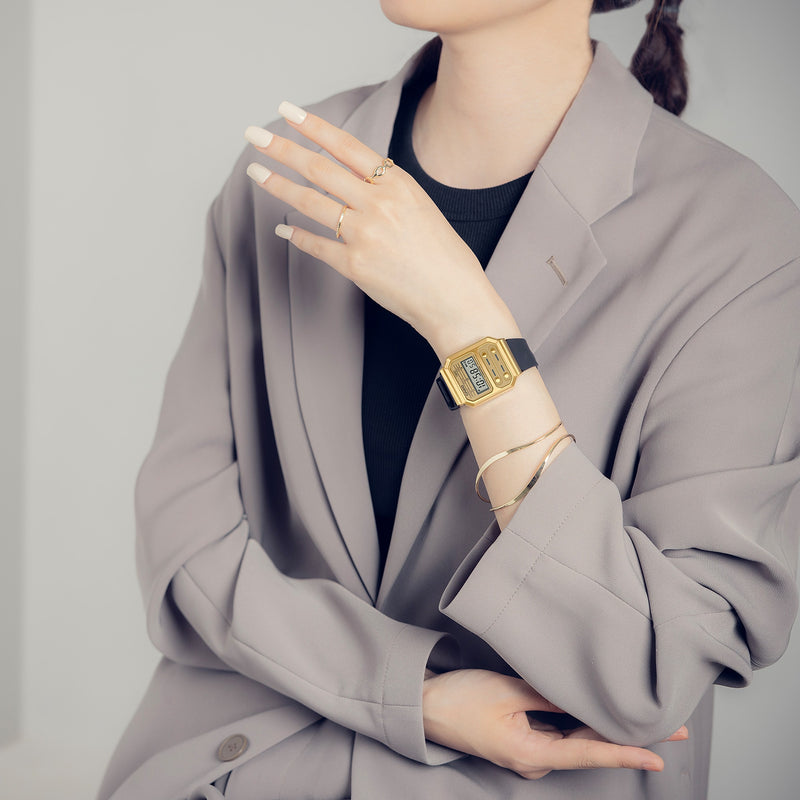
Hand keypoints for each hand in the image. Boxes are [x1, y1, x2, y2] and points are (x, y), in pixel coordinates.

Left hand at [244, 105, 518, 356]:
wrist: (456, 299)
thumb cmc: (445, 257)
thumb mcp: (421, 208)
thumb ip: (387, 191)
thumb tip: (351, 180)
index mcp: (398, 184)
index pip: (346, 145)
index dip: (312, 126)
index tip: (286, 110)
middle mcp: (378, 204)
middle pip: (319, 168)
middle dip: (281, 148)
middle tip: (253, 136)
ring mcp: (363, 234)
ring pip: (309, 201)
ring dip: (277, 185)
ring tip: (257, 173)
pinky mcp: (354, 265)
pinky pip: (316, 244)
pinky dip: (296, 236)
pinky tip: (282, 230)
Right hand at [422, 669, 687, 778]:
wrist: (426, 708)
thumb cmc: (461, 699)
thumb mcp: (507, 691)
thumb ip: (549, 697)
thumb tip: (586, 699)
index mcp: (531, 754)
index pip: (589, 755)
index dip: (626, 753)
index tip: (660, 755)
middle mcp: (534, 762)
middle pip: (588, 749)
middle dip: (627, 736)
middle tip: (670, 727)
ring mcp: (528, 754)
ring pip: (574, 741)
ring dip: (603, 728)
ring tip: (640, 714)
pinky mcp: (521, 743)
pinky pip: (557, 735)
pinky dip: (579, 724)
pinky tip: (596, 710)